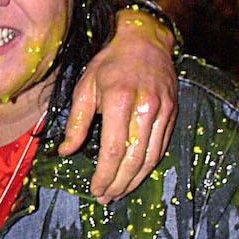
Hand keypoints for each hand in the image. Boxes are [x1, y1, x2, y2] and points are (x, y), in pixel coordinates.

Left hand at [59, 13, 177, 202]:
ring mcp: (163, 111)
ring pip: (151, 157)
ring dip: (135, 180)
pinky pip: (161, 146)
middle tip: (107, 198)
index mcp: (119, 100)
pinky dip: (149, 166)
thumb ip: (76, 122)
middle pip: (133, 158)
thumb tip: (65, 151)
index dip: (104, 175)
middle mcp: (145, 107)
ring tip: (119, 193)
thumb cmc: (109, 64)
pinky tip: (136, 176)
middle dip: (119, 183)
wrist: (145, 40)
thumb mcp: (85, 87)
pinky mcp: (172, 113)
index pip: (113, 150)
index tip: (95, 189)